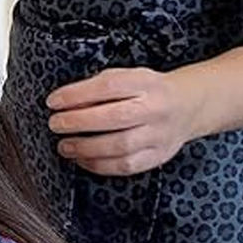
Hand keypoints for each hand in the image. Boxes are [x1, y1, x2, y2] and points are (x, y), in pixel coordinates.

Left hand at [46, 67, 201, 175]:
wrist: (188, 105)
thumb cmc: (149, 90)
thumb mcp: (127, 77)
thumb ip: (99, 87)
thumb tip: (66, 103)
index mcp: (145, 83)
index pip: (109, 86)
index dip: (77, 94)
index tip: (54, 101)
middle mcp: (155, 109)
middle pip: (114, 117)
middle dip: (78, 122)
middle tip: (56, 124)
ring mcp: (159, 135)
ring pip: (120, 146)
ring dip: (86, 148)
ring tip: (64, 146)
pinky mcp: (158, 156)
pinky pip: (126, 165)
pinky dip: (99, 165)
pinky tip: (82, 159)